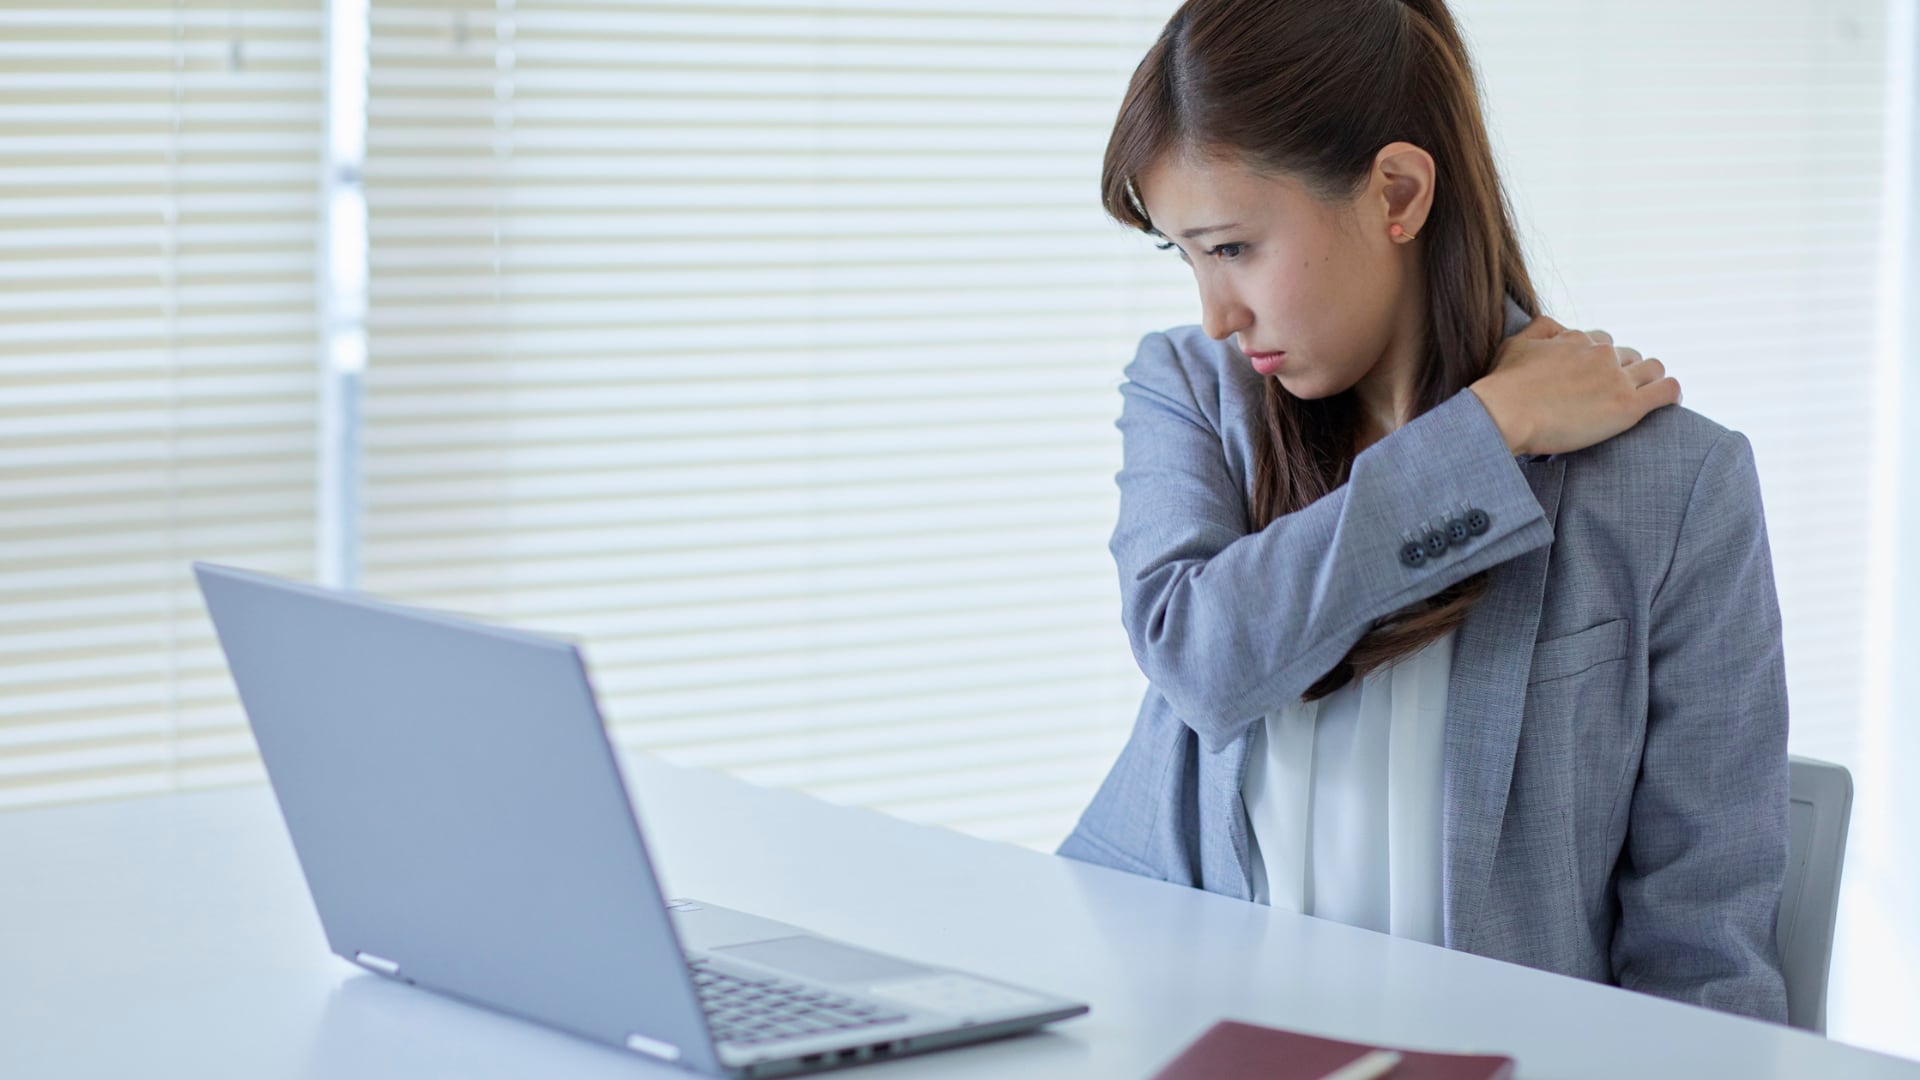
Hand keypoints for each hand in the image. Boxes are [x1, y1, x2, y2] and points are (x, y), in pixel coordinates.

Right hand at [1468, 315, 1680, 456]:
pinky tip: (1667, 404)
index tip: (1592, 379)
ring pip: (1653, 369)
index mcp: (1578, 339)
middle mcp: (1601, 353)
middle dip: (1624, 371)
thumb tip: (1560, 326)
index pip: (1603, 343)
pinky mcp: (1627, 406)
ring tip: (1640, 397)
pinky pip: (1667, 390)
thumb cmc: (1504, 384)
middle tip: (1609, 395)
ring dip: (1649, 380)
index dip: (1600, 361)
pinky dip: (1670, 394)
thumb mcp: (1516, 344)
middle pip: (1629, 356)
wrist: (1506, 413)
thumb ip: (1542, 328)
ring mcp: (1616, 378)